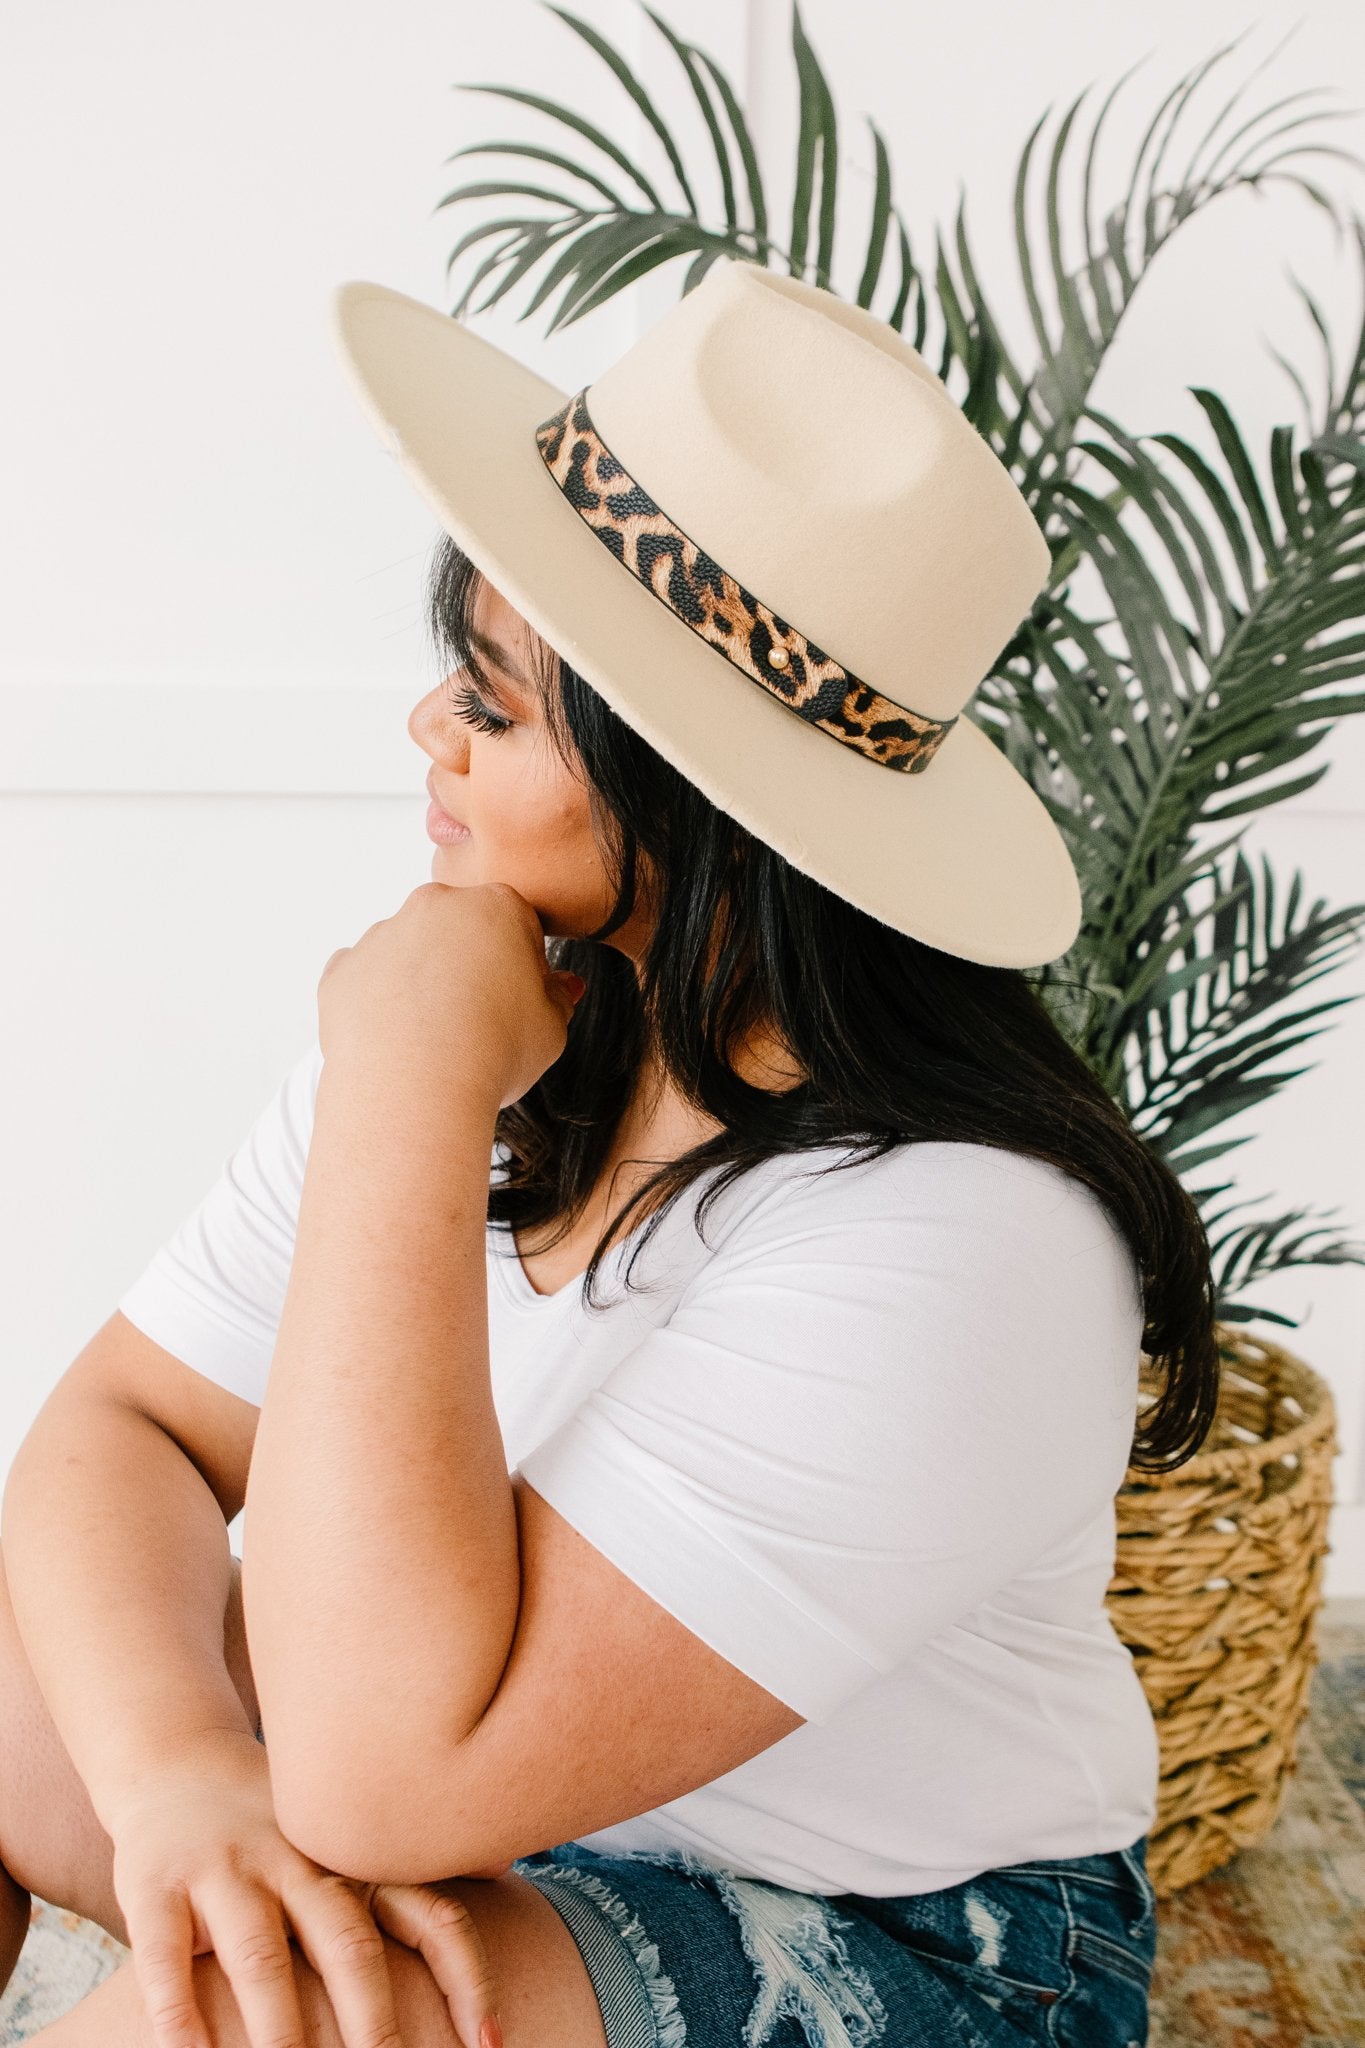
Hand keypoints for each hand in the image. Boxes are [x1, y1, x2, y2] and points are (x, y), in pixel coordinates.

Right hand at [105, 1728, 501, 2047]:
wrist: (175, 1764)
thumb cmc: (278, 1824)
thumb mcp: (349, 1831)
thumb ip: (415, 1863)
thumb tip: (506, 1866)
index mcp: (356, 1859)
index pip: (430, 1915)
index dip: (465, 1979)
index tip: (489, 2043)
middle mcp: (298, 1861)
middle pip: (348, 1944)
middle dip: (376, 2023)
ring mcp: (226, 1871)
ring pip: (259, 1956)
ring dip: (280, 2029)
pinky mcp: (156, 1886)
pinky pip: (163, 1957)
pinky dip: (177, 2015)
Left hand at [317, 881, 585, 1111]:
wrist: (413, 1090)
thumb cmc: (492, 1055)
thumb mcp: (552, 1030)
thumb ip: (557, 999)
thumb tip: (562, 987)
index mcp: (495, 906)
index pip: (519, 924)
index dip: (525, 966)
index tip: (522, 1003)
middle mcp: (434, 906)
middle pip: (459, 927)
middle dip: (469, 963)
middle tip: (480, 1021)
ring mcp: (382, 934)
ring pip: (409, 950)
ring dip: (422, 981)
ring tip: (434, 1039)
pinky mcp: (343, 969)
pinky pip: (366, 979)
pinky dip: (379, 1003)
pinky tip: (398, 1041)